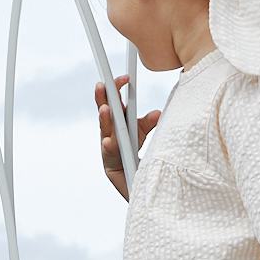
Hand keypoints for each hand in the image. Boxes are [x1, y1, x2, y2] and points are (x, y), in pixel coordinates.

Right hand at [94, 75, 161, 200]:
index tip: (124, 77)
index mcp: (116, 122)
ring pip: (106, 132)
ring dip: (105, 120)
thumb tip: (158, 112)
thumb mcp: (142, 134)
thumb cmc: (134, 152)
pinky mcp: (110, 166)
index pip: (113, 102)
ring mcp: (107, 149)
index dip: (115, 89)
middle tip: (102, 85)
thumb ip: (148, 123)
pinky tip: (108, 142)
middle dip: (102, 99)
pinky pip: (111, 156)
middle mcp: (109, 133)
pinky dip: (109, 148)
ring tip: (105, 109)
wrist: (134, 181)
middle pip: (105, 114)